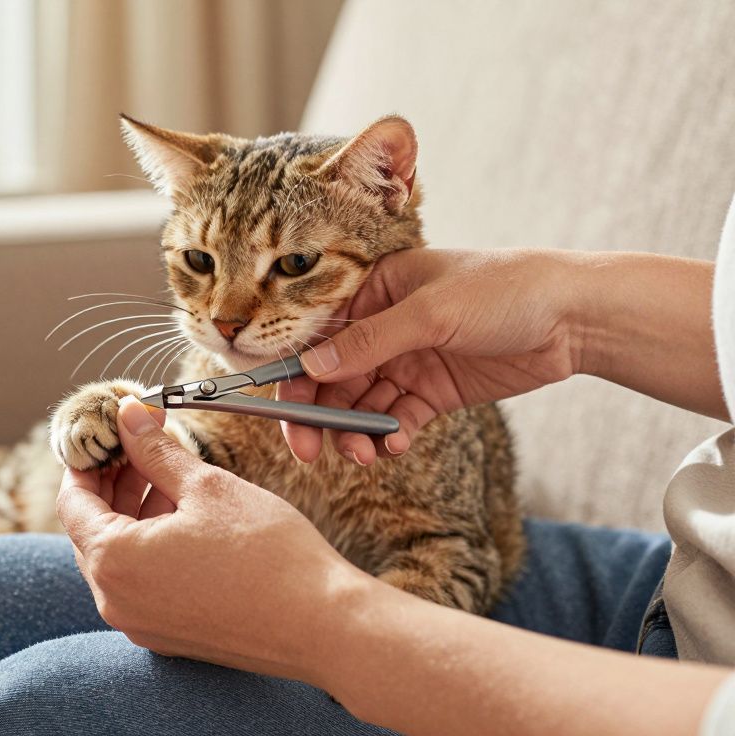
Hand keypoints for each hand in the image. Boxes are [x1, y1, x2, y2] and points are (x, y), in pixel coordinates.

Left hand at [56, 396, 370, 683]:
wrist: (324, 627)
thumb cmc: (269, 555)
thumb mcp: (206, 486)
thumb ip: (156, 451)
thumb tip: (128, 416)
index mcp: (113, 561)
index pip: (72, 501)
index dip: (87, 459)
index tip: (108, 433)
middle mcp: (115, 601)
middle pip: (90, 530)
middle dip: (112, 483)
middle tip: (140, 444)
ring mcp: (141, 625)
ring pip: (118, 557)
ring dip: (134, 512)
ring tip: (170, 474)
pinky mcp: (169, 636)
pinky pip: (142, 583)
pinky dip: (151, 546)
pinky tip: (185, 516)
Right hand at [282, 248, 583, 464]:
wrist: (576, 317)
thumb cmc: (505, 290)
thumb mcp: (432, 311)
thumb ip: (371, 341)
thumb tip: (312, 367)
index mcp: (374, 291)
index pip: (319, 336)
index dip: (296, 375)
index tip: (286, 412)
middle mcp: (384, 326)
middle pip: (334, 378)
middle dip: (321, 415)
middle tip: (310, 452)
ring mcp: (409, 360)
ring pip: (363, 405)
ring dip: (356, 432)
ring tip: (363, 455)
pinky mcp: (434, 391)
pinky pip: (398, 419)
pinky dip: (390, 436)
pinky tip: (394, 447)